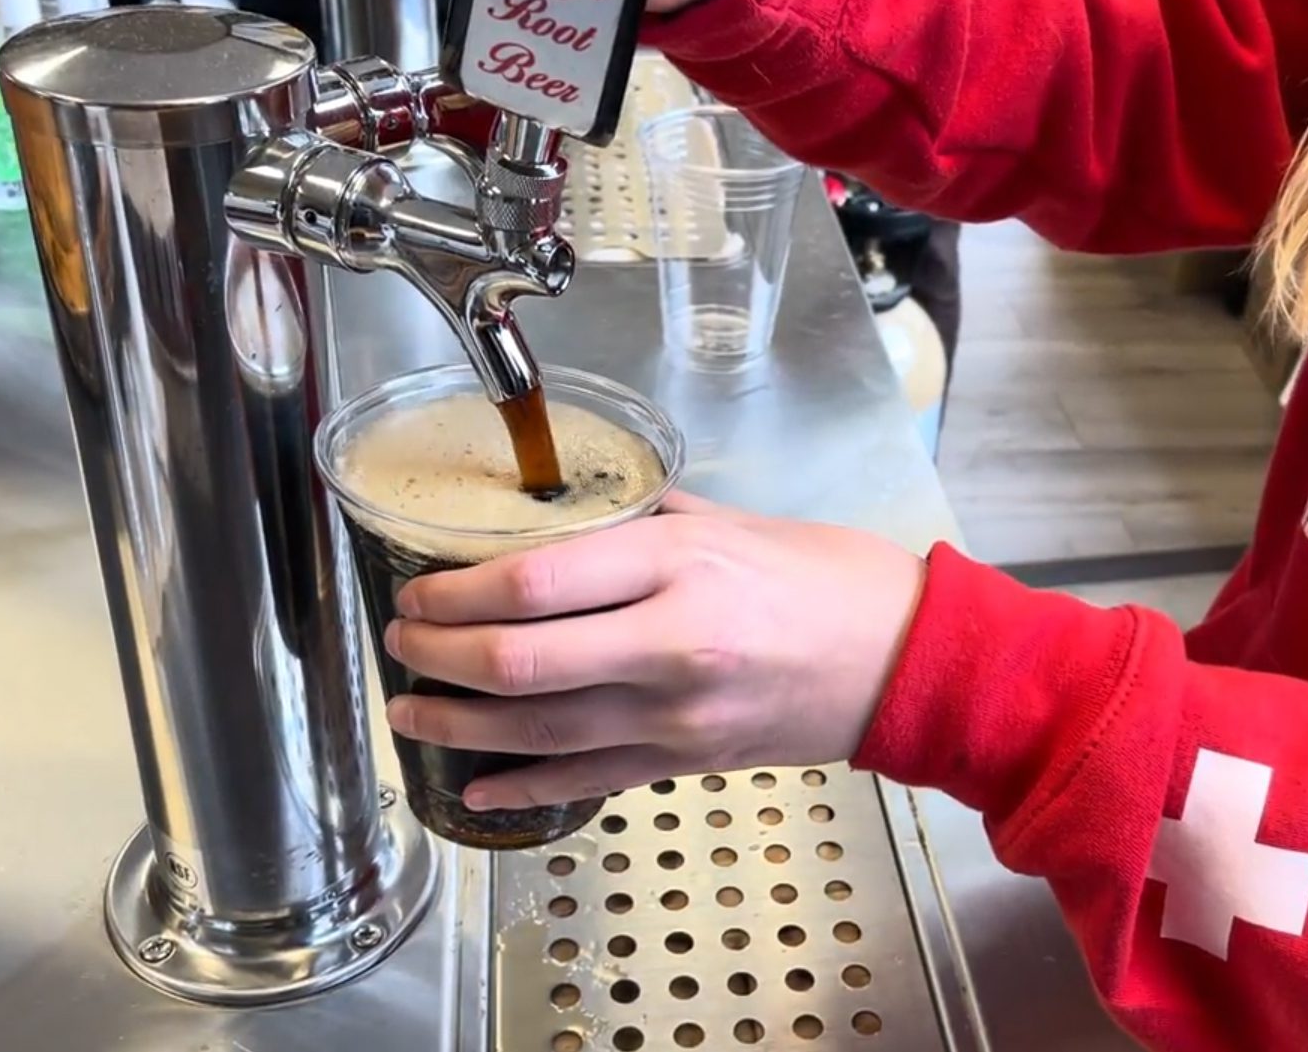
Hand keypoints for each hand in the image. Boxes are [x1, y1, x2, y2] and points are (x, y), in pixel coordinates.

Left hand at [383, 493, 924, 809]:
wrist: (906, 660)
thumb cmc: (830, 578)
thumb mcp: (729, 520)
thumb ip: (638, 524)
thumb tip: (558, 526)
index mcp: (678, 566)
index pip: (532, 584)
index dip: (454, 594)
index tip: (419, 590)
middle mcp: (670, 644)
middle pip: (517, 664)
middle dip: (436, 658)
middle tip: (401, 643)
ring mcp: (677, 716)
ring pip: (537, 732)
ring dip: (456, 726)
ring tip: (408, 714)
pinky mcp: (687, 762)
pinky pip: (586, 779)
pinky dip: (521, 786)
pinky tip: (474, 784)